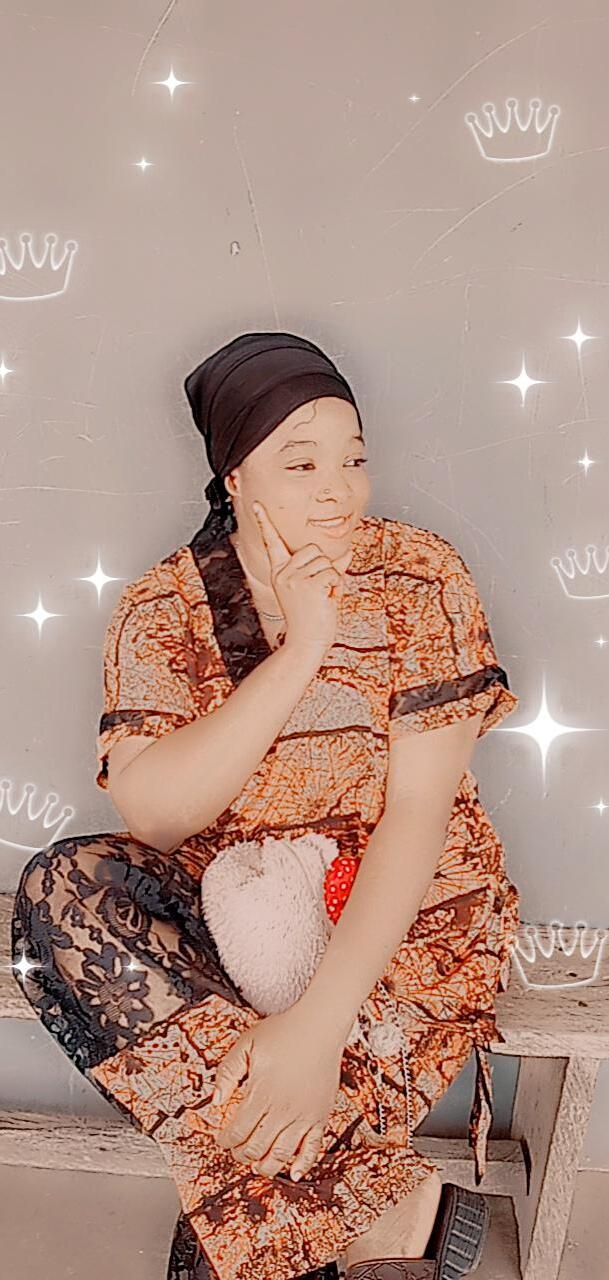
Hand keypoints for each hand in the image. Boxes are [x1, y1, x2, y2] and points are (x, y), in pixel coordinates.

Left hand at [211, 1004, 343, 1180]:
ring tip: (258, 1166)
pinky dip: (303, 1164)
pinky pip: (313, 1148)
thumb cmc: (283, 1032)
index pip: (238, 1131)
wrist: (318, 1026)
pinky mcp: (320, 1116)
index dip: (226, 1141)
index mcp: (261, 1094)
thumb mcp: (246, 1045)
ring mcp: (303, 1115)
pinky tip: (295, 1172)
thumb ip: (227, 1072)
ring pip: (282, 1154)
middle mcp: (282, 1109)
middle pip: (257, 1147)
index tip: (222, 1140)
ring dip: (267, 1166)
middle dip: (242, 1155)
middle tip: (237, 1152)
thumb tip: (216, 1102)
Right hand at [252, 501, 352, 657]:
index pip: (272, 542)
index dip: (264, 522)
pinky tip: (326, 601)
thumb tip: (348, 552)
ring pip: (326, 561)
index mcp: (280, 572)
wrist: (306, 643)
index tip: (256, 505)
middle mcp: (283, 572)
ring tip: (322, 599)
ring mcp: (293, 578)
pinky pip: (333, 573)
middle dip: (324, 567)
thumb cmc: (311, 619)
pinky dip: (337, 587)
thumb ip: (329, 569)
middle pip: (313, 549)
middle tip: (319, 591)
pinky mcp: (307, 584)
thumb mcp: (318, 590)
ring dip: (331, 579)